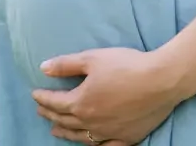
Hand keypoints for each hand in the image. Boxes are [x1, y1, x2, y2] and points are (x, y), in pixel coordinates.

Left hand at [32, 47, 180, 143]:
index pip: (56, 103)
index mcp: (81, 102)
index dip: (43, 98)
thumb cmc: (126, 66)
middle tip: (41, 111)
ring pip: (80, 137)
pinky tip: (90, 143)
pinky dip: (93, 145)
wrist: (160, 81)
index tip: (35, 95)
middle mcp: (91, 122)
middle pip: (65, 120)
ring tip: (55, 131)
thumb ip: (66, 65)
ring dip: (65, 133)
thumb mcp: (93, 58)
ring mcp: (108, 133)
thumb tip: (43, 68)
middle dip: (51, 115)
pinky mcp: (125, 139)